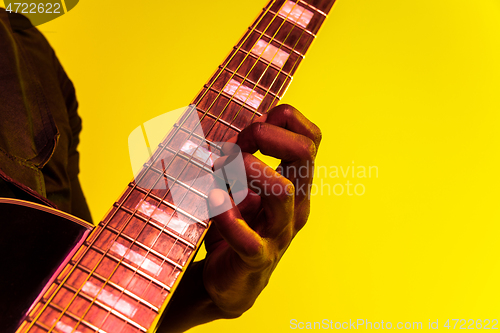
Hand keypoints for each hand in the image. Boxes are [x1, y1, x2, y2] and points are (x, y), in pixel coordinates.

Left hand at [204, 104, 321, 314]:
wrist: (231, 281)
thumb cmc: (241, 228)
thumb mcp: (248, 187)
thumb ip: (252, 156)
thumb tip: (254, 121)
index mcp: (296, 184)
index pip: (311, 138)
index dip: (284, 119)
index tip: (251, 126)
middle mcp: (295, 205)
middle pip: (304, 153)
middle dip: (267, 134)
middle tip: (235, 144)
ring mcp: (279, 232)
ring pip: (281, 190)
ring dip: (248, 168)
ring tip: (221, 166)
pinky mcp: (256, 257)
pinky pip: (248, 238)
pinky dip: (227, 215)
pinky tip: (213, 200)